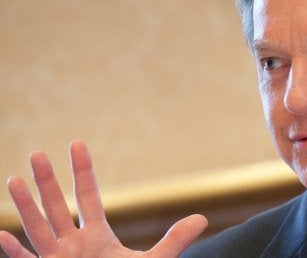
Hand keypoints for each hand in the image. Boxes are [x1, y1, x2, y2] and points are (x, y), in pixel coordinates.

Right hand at [0, 140, 207, 257]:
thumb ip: (175, 241)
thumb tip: (202, 219)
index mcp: (97, 236)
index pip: (88, 197)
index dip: (83, 171)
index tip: (77, 143)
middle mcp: (73, 244)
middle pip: (58, 206)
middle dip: (48, 181)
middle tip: (37, 153)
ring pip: (38, 229)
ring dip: (27, 207)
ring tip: (14, 179)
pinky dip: (13, 251)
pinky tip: (1, 235)